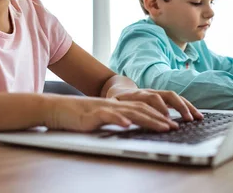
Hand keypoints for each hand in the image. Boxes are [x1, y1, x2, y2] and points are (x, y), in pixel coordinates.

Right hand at [43, 94, 196, 132]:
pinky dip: (118, 119)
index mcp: (118, 107)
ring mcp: (104, 109)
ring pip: (130, 112)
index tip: (173, 125)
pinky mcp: (92, 115)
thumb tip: (131, 127)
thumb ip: (117, 121)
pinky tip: (127, 124)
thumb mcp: (102, 118)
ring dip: (148, 119)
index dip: (158, 116)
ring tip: (162, 127)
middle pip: (141, 110)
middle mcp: (114, 105)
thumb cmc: (80, 116)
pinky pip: (107, 116)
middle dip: (159, 119)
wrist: (58, 109)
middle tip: (174, 127)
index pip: (142, 110)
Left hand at [108, 88, 202, 121]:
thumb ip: (118, 112)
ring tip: (198, 118)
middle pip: (167, 95)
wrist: (118, 90)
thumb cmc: (116, 102)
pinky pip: (178, 100)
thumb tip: (122, 121)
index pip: (152, 98)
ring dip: (187, 107)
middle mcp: (150, 92)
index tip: (166, 118)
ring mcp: (158, 93)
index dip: (160, 107)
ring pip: (176, 96)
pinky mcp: (163, 97)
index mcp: (138, 94)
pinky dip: (188, 107)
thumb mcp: (114, 107)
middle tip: (188, 119)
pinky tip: (197, 116)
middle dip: (179, 106)